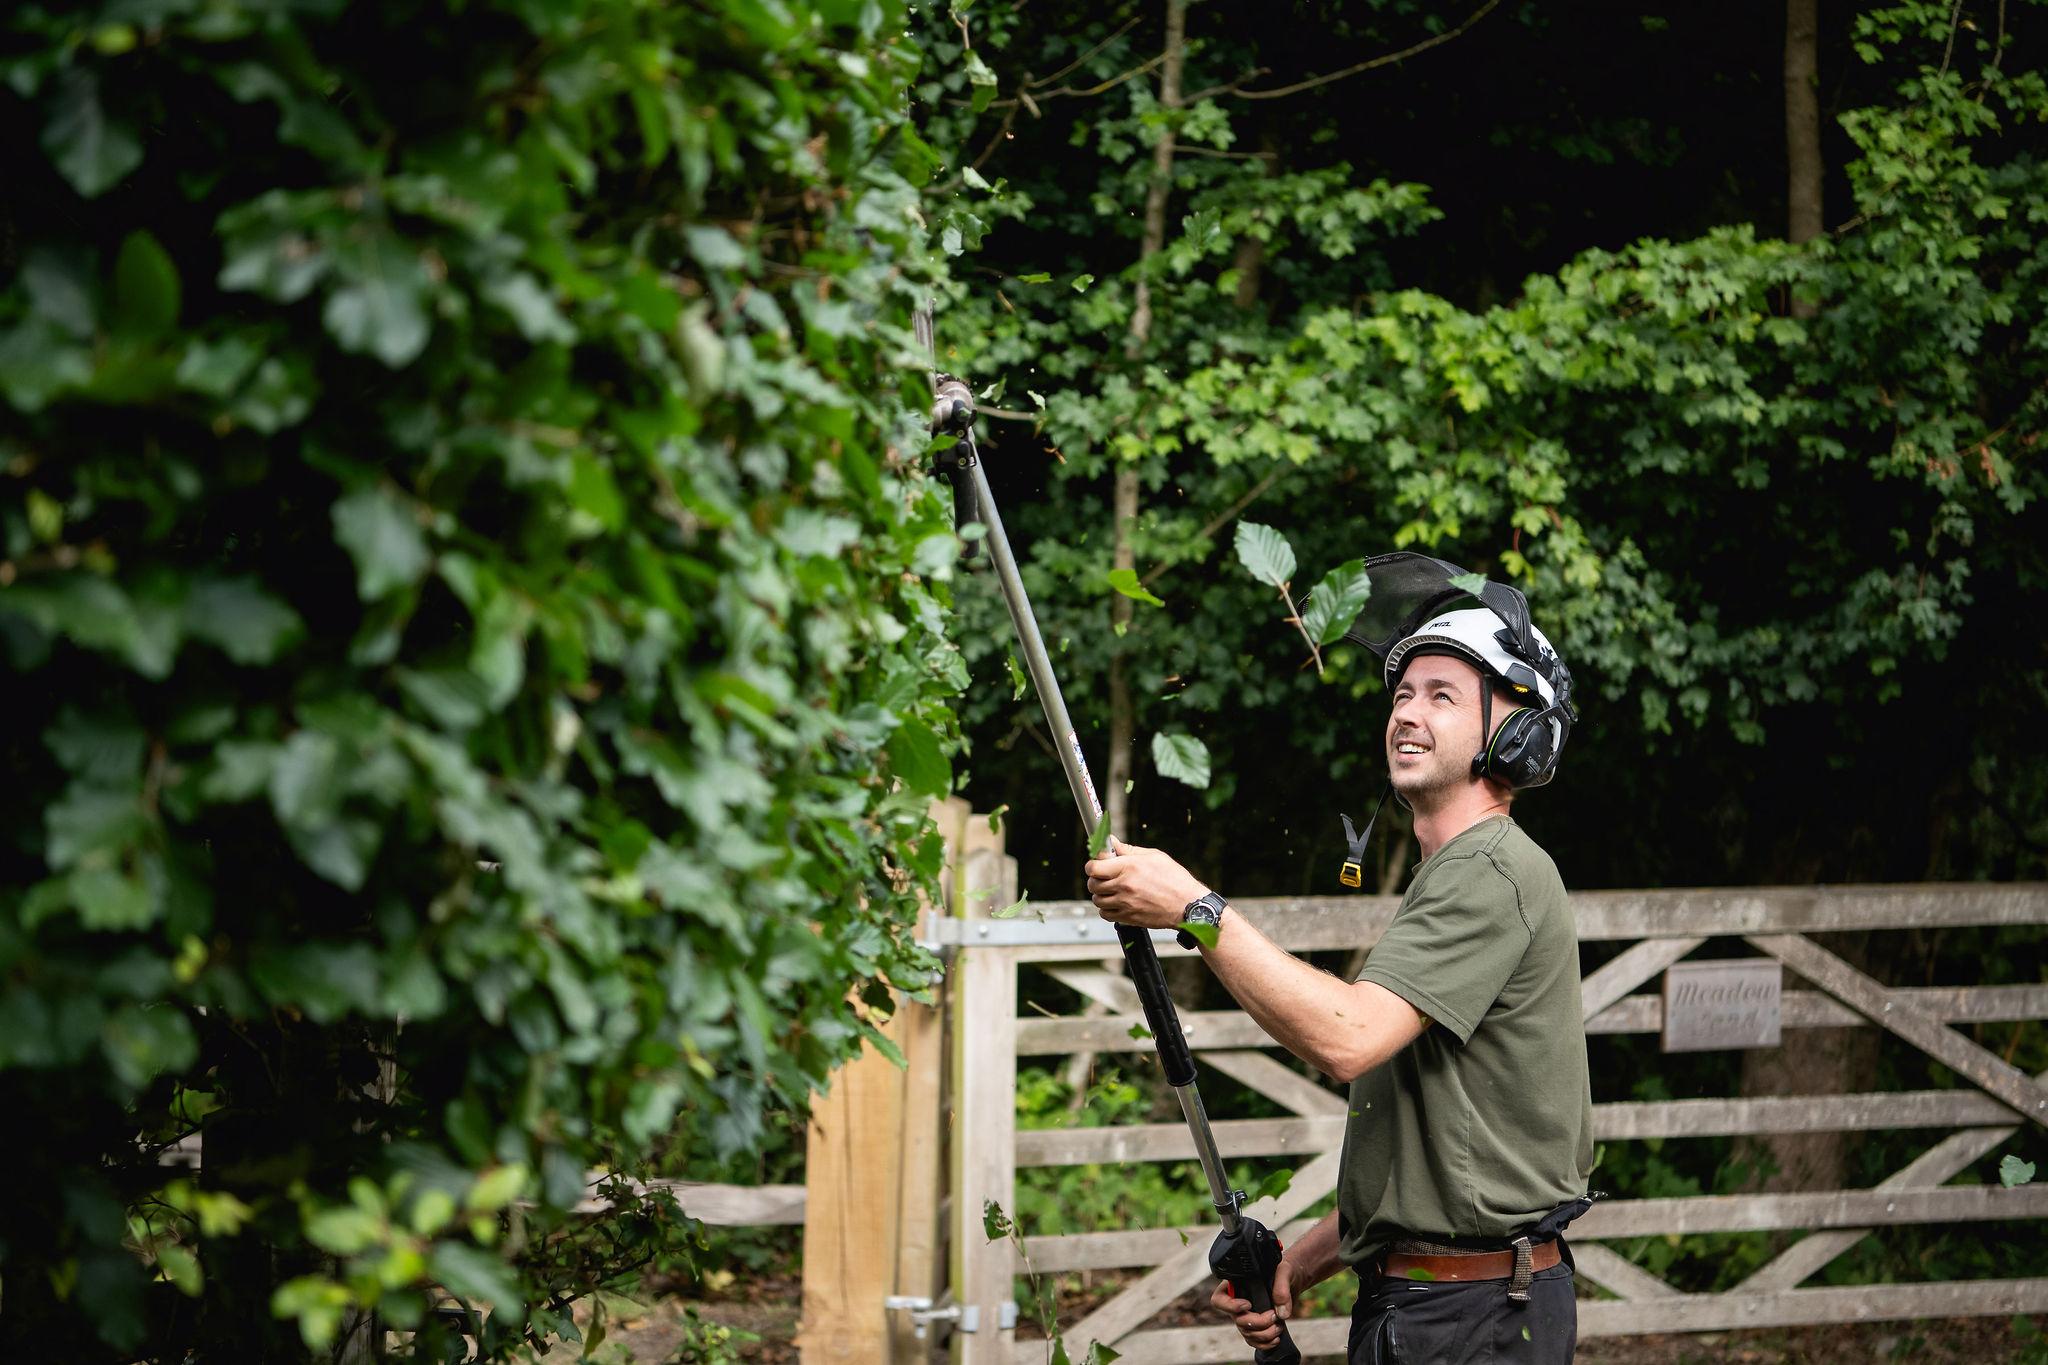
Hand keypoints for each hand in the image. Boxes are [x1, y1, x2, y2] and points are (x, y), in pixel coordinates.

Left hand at [1083, 837, 1209, 932]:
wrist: (1188, 905)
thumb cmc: (1175, 879)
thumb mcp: (1154, 856)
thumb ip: (1128, 850)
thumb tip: (1111, 842)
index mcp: (1129, 867)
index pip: (1094, 867)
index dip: (1093, 864)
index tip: (1097, 863)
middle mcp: (1124, 886)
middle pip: (1093, 884)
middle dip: (1096, 879)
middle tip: (1105, 876)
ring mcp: (1125, 904)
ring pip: (1097, 900)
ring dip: (1101, 894)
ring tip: (1112, 890)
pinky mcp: (1128, 918)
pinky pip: (1105, 914)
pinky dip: (1107, 909)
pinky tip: (1117, 902)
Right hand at [1209, 1260, 1296, 1350]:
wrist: (1293, 1280)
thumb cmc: (1284, 1271)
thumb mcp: (1285, 1271)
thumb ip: (1281, 1287)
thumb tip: (1281, 1313)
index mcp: (1236, 1285)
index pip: (1219, 1300)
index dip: (1230, 1306)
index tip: (1248, 1304)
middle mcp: (1237, 1302)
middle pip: (1237, 1320)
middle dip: (1256, 1322)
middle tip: (1273, 1315)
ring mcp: (1246, 1316)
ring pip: (1246, 1333)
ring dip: (1263, 1334)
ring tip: (1279, 1326)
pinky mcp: (1256, 1326)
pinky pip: (1253, 1341)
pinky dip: (1265, 1343)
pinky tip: (1276, 1338)